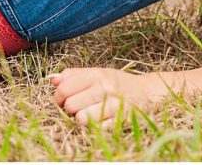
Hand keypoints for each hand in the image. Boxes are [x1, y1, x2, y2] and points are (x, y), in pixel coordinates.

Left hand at [50, 67, 166, 127]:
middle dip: (68, 109)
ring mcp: (114, 105)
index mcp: (96, 75)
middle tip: (74, 108)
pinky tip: (96, 121)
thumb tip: (52, 79)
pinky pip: (97, 129)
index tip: (61, 100)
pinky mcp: (122, 120)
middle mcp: (105, 88)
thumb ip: (74, 75)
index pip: (64, 88)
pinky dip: (93, 127)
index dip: (58, 97)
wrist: (148, 92)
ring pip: (81, 118)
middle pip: (70, 105)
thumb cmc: (118, 83)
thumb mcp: (98, 73)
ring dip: (80, 119)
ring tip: (85, 115)